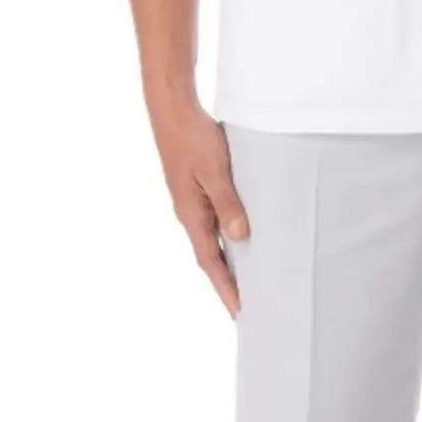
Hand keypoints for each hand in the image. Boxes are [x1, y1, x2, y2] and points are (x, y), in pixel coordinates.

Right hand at [146, 91, 248, 316]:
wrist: (172, 109)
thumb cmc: (192, 137)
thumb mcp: (215, 171)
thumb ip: (228, 203)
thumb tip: (240, 237)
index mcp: (191, 214)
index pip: (210, 262)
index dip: (226, 288)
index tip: (240, 313)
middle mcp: (190, 213)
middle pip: (211, 257)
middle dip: (228, 282)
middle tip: (247, 306)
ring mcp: (192, 202)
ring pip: (213, 239)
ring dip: (229, 261)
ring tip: (250, 278)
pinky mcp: (197, 189)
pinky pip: (215, 220)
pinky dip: (228, 236)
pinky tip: (243, 236)